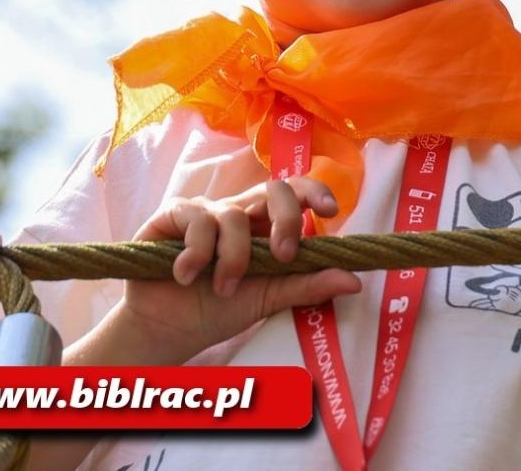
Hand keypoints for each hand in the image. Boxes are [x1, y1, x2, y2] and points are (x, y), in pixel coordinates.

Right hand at [114, 177, 361, 363]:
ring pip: (234, 214)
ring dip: (233, 258)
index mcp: (265, 226)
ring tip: (222, 288)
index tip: (331, 211)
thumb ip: (307, 286)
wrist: (166, 331)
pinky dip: (197, 253)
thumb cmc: (218, 310)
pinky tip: (186, 276)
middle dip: (285, 219)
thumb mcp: (268, 299)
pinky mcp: (172, 215)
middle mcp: (238, 212)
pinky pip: (197, 219)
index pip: (295, 193)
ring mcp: (205, 211)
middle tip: (283, 256)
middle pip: (274, 188)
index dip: (315, 191)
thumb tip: (354, 281)